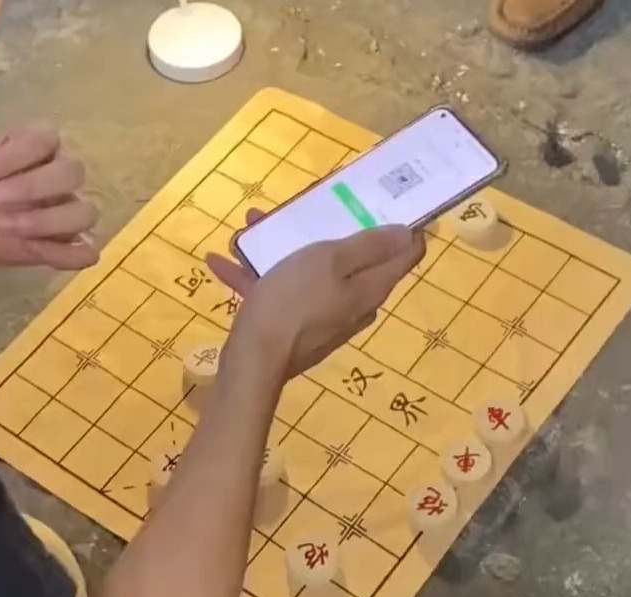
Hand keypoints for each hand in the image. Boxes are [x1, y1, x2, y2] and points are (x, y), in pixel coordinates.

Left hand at [0, 125, 98, 268]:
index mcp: (32, 145)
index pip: (42, 141)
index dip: (13, 160)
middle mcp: (56, 174)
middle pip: (71, 172)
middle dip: (31, 189)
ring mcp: (64, 209)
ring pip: (82, 211)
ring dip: (48, 222)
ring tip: (5, 229)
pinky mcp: (64, 244)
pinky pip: (85, 249)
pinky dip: (73, 253)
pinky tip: (43, 253)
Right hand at [209, 210, 424, 377]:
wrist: (254, 360)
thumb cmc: (294, 301)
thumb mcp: (329, 261)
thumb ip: (368, 246)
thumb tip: (407, 234)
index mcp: (370, 287)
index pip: (407, 255)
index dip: (405, 228)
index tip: (388, 202)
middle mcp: (354, 304)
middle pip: (355, 261)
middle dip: (331, 230)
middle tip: (312, 206)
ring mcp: (323, 318)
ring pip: (310, 274)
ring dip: (282, 249)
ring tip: (252, 225)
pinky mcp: (294, 329)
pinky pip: (281, 294)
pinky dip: (256, 277)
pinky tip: (223, 262)